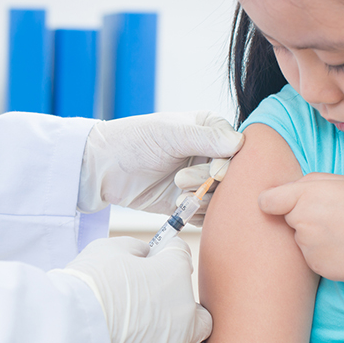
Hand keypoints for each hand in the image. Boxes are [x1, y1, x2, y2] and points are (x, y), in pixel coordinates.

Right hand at [50, 237, 210, 342]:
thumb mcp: (110, 249)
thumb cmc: (89, 286)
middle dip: (184, 302)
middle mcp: (186, 312)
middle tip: (158, 298)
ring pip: (196, 340)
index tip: (154, 256)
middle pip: (201, 308)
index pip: (181, 255)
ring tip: (156, 327)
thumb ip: (136, 250)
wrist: (70, 332)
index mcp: (176, 275)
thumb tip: (144, 257)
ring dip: (183, 332)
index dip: (165, 253)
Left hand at [78, 111, 243, 215]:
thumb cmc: (134, 141)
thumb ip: (206, 138)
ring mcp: (199, 178)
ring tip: (177, 194)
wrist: (104, 168)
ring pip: (221, 196)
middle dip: (210, 182)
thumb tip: (239, 142)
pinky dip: (197, 213)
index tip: (215, 171)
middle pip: (232, 175)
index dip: (229, 163)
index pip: (238, 148)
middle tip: (181, 179)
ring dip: (202, 199)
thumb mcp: (170, 134)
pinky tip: (178, 206)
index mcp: (210, 129)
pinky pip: (207, 213)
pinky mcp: (188, 200)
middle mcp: (209, 153)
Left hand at [258, 173, 343, 284]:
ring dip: (314, 235)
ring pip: (300, 237)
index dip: (272, 202)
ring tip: (343, 233)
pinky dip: (322, 252)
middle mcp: (301, 220)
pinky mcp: (313, 264)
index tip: (279, 205)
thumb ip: (311, 183)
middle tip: (331, 217)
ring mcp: (306, 245)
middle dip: (301, 216)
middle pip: (287, 217)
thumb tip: (288, 188)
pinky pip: (310, 255)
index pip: (267, 201)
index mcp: (306, 194)